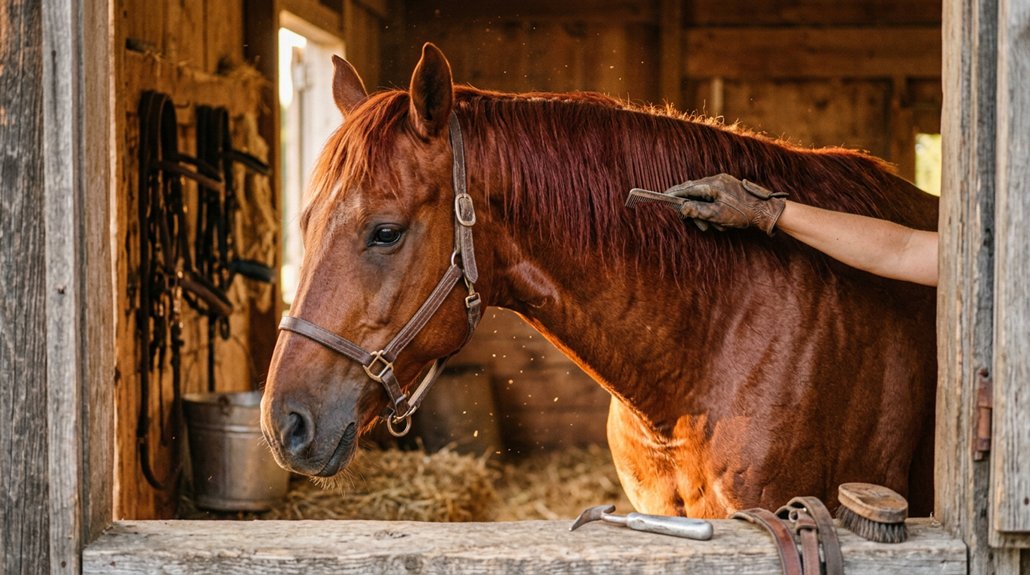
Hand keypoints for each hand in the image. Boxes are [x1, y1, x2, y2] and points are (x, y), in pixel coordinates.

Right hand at [665, 174, 787, 235]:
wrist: (766, 211)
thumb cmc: (743, 212)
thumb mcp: (717, 215)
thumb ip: (697, 211)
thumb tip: (681, 208)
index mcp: (712, 184)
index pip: (687, 188)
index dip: (674, 193)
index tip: (663, 196)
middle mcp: (717, 180)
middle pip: (695, 194)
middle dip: (696, 212)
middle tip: (700, 225)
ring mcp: (724, 184)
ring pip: (706, 199)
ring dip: (707, 215)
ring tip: (716, 226)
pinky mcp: (729, 189)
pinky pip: (715, 200)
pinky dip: (714, 212)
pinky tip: (723, 222)